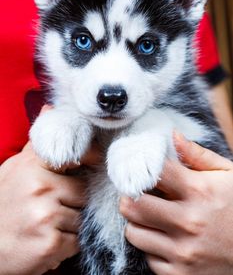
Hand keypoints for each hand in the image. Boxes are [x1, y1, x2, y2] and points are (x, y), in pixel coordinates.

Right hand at [0, 141, 85, 274]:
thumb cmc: (3, 205)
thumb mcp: (16, 170)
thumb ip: (39, 151)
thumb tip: (57, 122)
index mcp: (32, 166)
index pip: (74, 154)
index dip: (90, 157)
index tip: (95, 161)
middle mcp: (40, 187)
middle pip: (83, 191)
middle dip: (75, 201)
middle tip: (56, 207)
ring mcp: (46, 215)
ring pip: (82, 217)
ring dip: (71, 224)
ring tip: (48, 225)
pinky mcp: (50, 243)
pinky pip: (77, 240)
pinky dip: (67, 244)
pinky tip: (48, 240)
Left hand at [120, 133, 232, 274]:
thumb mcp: (228, 175)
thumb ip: (198, 156)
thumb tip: (172, 135)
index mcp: (199, 191)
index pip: (153, 173)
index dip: (142, 167)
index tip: (139, 169)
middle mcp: (189, 221)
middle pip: (133, 204)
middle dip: (130, 197)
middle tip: (135, 194)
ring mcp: (184, 251)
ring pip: (133, 232)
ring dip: (137, 222)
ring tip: (150, 217)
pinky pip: (148, 257)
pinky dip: (152, 247)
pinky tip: (166, 238)